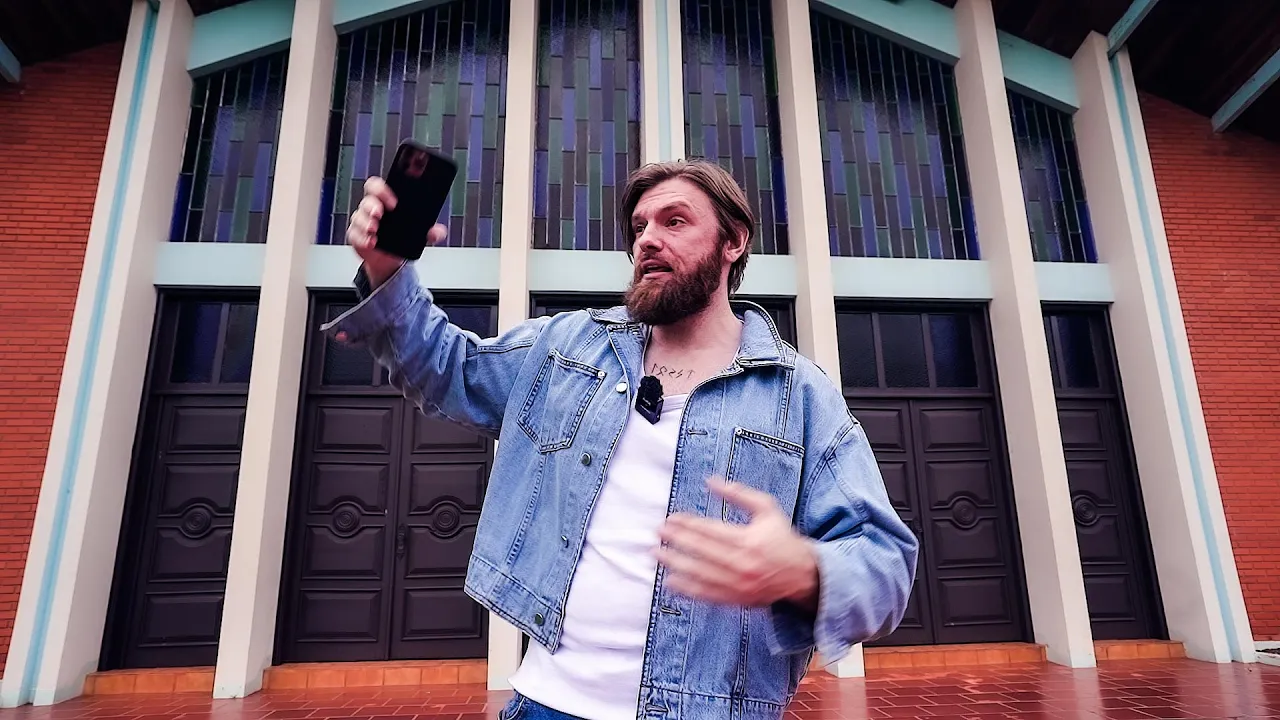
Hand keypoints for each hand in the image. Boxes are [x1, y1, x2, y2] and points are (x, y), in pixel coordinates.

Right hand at [347, 176, 448, 287]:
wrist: (390, 259)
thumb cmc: (401, 237)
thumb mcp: (419, 233)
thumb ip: (431, 232)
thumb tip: (439, 232)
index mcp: (386, 201)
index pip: (378, 187)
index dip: (383, 190)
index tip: (394, 201)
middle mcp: (372, 208)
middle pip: (367, 199)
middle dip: (372, 205)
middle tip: (380, 214)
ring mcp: (363, 222)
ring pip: (359, 216)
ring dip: (366, 222)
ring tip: (375, 230)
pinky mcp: (356, 236)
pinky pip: (355, 234)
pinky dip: (362, 238)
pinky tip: (371, 242)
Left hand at [655, 477, 818, 610]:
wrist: (802, 574)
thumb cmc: (782, 537)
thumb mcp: (766, 508)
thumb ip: (739, 494)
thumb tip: (711, 481)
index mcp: (749, 540)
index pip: (710, 530)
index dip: (688, 524)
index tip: (670, 518)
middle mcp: (742, 563)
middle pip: (701, 551)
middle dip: (677, 541)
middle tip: (658, 533)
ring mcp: (739, 584)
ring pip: (700, 574)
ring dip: (676, 563)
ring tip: (657, 554)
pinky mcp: (737, 599)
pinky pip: (707, 595)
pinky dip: (687, 589)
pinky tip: (670, 581)